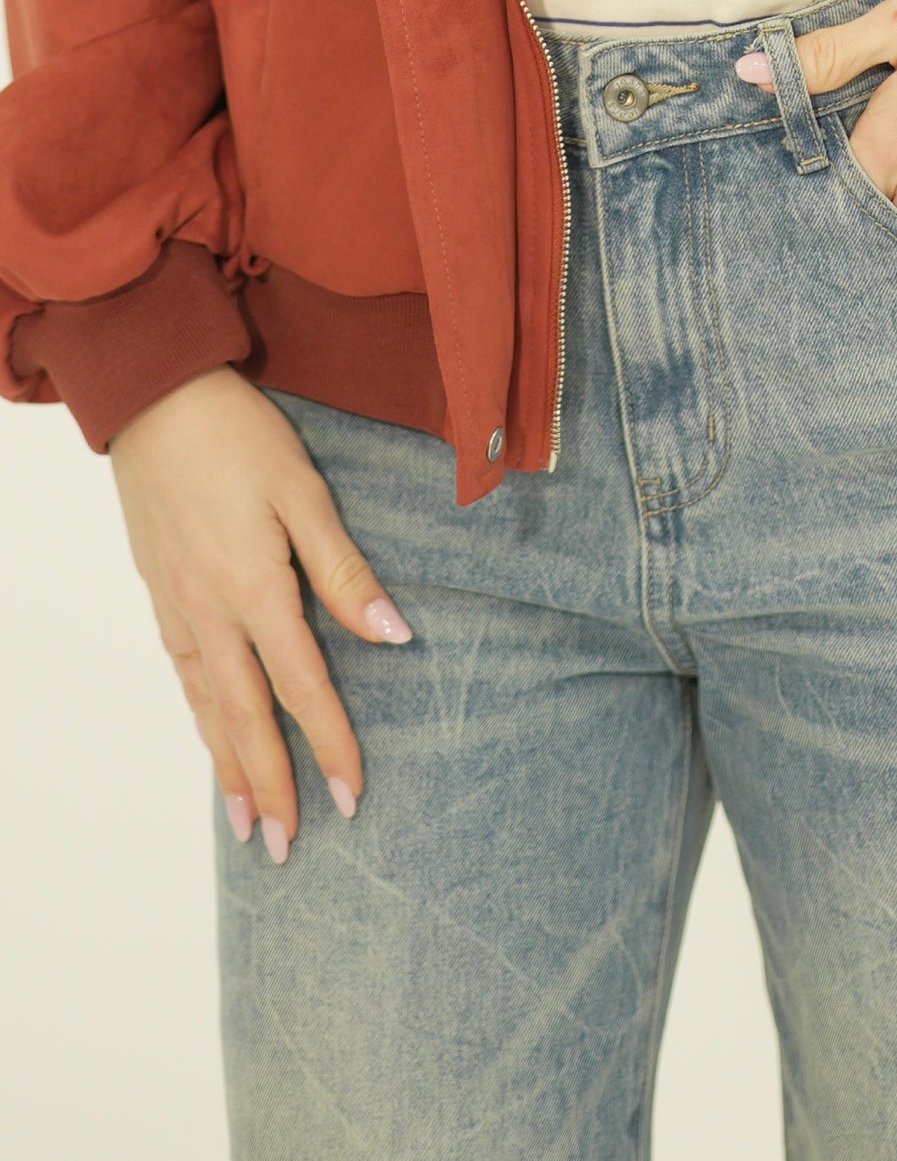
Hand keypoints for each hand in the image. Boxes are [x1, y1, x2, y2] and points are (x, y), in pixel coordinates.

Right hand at [108, 364, 412, 861]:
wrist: (155, 397)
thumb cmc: (238, 434)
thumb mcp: (304, 490)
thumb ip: (344, 568)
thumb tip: (392, 635)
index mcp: (254, 587)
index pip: (302, 686)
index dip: (330, 744)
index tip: (352, 797)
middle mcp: (210, 611)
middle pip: (247, 718)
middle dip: (273, 785)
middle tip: (290, 848)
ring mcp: (178, 606)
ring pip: (209, 707)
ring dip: (230, 769)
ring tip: (248, 824)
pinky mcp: (161, 593)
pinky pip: (184, 676)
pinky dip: (201, 719)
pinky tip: (211, 738)